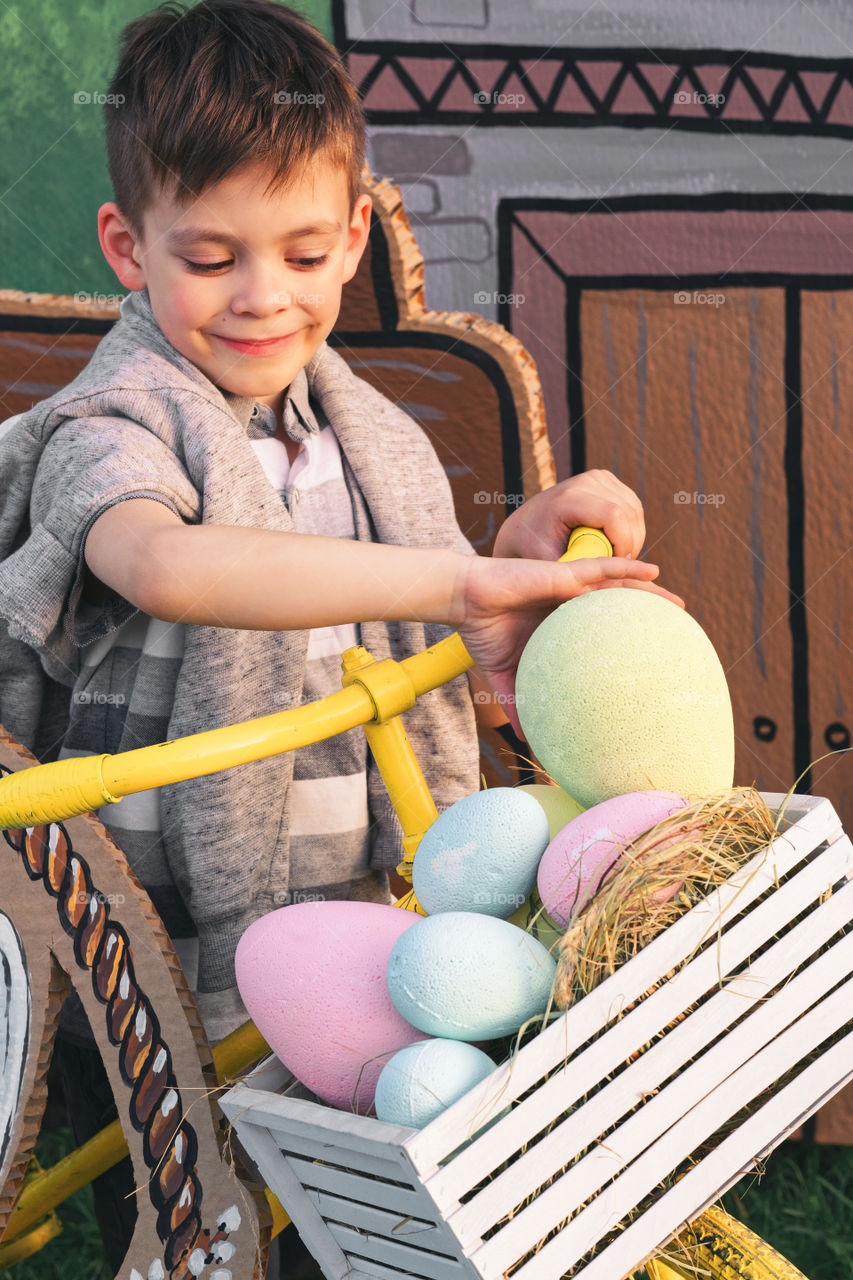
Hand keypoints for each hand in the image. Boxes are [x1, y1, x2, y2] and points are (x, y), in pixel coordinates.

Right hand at [452, 552, 683, 737]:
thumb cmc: (483, 631)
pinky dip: (628, 567)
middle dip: (649, 618)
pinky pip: (602, 568)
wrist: (465, 602)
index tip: (649, 659)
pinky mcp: (563, 574)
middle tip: (679, 633)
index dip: (627, 641)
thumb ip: (519, 700)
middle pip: (618, 609)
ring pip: (619, 588)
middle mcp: (572, 604)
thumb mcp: (505, 674)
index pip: (602, 631)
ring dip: (651, 594)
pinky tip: (653, 570)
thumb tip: (528, 737)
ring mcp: (570, 587)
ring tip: (680, 605)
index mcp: (562, 624)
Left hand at [494, 470, 645, 561]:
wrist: (524, 526)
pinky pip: (633, 505)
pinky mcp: (606, 479)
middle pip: (629, 513)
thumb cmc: (535, 550)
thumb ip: (582, 573)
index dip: (624, 544)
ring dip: (632, 537)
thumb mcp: (554, 566)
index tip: (618, 566)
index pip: (614, 516)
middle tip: (617, 567)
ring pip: (635, 510)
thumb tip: (615, 583)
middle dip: (630, 545)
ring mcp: (597, 476)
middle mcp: (585, 480)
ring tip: (614, 557)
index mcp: (569, 498)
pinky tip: (614, 542)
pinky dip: (631, 528)